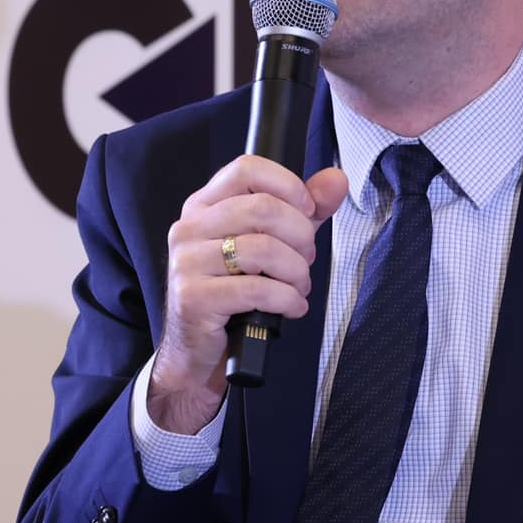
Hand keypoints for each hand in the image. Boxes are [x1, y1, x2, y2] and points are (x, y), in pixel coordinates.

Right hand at [151, 156, 348, 432]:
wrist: (198, 354)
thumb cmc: (235, 293)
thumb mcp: (271, 244)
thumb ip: (303, 210)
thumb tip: (336, 180)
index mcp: (203, 206)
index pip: (247, 168)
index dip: (288, 185)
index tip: (308, 211)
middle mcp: (189, 228)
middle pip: (263, 208)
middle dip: (300, 236)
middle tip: (306, 260)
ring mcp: (186, 262)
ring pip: (263, 249)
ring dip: (297, 273)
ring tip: (298, 288)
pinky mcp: (193, 298)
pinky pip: (257, 289)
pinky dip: (287, 299)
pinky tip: (291, 308)